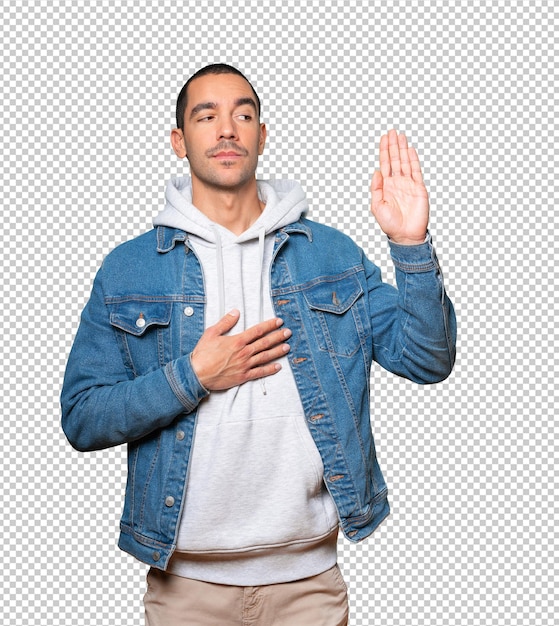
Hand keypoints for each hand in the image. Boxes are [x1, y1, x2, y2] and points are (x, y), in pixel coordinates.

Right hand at [191, 309, 290, 390]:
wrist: (197, 374)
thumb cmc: (203, 354)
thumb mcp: (211, 333)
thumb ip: (225, 322)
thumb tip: (236, 312)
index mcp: (237, 341)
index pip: (258, 331)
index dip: (270, 325)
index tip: (279, 321)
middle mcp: (244, 352)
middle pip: (265, 343)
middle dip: (278, 336)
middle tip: (288, 332)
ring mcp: (245, 365)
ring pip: (265, 356)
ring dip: (277, 351)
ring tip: (287, 347)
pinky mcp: (243, 376)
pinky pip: (260, 372)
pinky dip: (270, 369)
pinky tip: (278, 366)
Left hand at [370, 129, 428, 244]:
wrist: (405, 235)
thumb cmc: (390, 224)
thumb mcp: (376, 207)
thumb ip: (376, 189)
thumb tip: (376, 172)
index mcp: (386, 186)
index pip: (384, 164)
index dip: (384, 151)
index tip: (384, 138)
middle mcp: (397, 183)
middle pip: (394, 160)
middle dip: (393, 145)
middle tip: (392, 131)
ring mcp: (408, 184)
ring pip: (405, 162)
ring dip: (402, 149)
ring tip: (401, 135)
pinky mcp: (418, 188)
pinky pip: (416, 171)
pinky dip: (413, 160)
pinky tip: (410, 150)